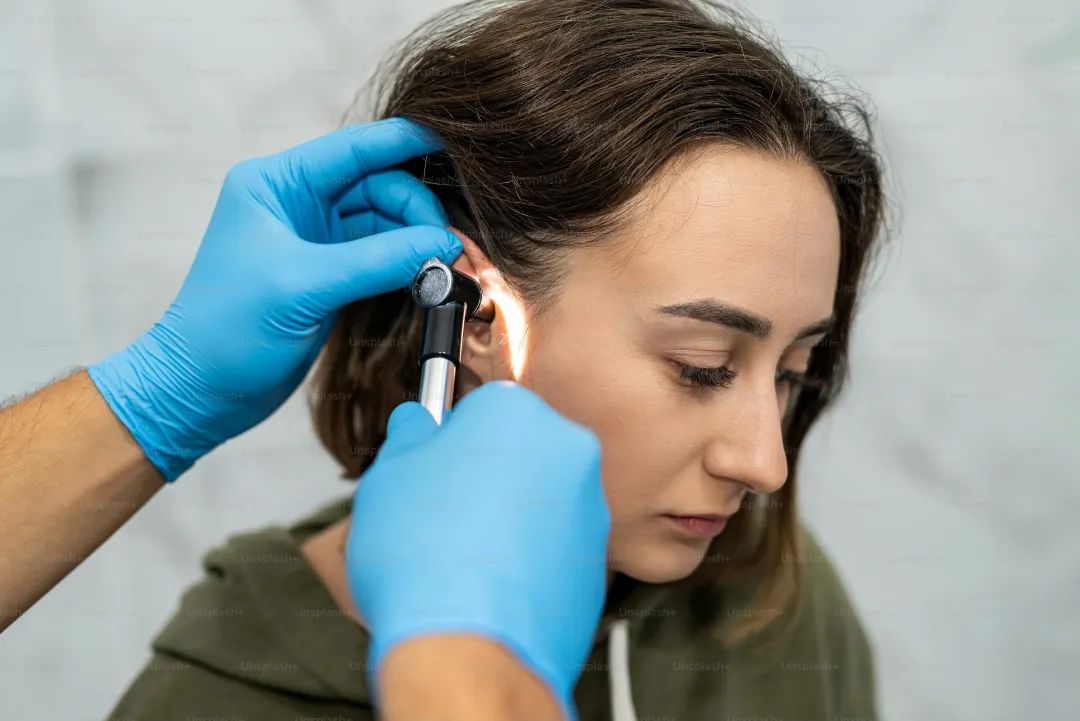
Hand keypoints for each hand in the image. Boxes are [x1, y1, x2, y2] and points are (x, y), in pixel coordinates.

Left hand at [88, 117, 462, 480]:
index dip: (403, 143)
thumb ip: (378, 260)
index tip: (451, 143)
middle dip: (416, 210)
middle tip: (447, 245)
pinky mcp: (330, 274)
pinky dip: (406, 263)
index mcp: (276, 184)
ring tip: (443, 264)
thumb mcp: (305, 286)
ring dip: (416, 239)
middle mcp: (297, 203)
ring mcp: (316, 240)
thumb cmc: (227, 330)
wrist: (201, 391)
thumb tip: (442, 244)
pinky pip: (381, 255)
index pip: (352, 148)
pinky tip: (429, 275)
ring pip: (384, 222)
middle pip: (377, 185)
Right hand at [346, 381, 610, 720]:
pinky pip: (556, 549)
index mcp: (517, 412)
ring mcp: (590, 510)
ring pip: (542, 501)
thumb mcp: (388, 475)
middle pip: (521, 452)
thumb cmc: (424, 558)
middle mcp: (567, 451)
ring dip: (510, 519)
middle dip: (487, 476)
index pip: (484, 408)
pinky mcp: (598, 565)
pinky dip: (529, 560)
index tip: (437, 464)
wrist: (470, 647)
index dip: (452, 441)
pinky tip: (492, 585)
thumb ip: (411, 436)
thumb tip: (417, 425)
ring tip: (464, 557)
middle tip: (445, 512)